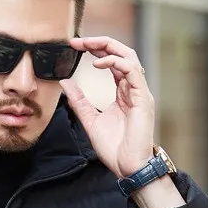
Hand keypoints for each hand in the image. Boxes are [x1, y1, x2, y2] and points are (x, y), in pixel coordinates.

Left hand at [60, 36, 154, 178]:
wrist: (129, 167)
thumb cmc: (115, 148)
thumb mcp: (90, 120)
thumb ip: (79, 101)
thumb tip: (65, 83)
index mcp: (123, 92)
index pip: (111, 61)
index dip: (95, 49)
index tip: (75, 46)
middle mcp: (133, 88)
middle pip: (121, 54)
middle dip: (100, 43)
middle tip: (79, 40)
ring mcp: (139, 92)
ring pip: (129, 57)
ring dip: (107, 47)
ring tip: (88, 46)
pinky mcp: (142, 98)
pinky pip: (133, 71)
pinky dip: (116, 63)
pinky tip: (98, 63)